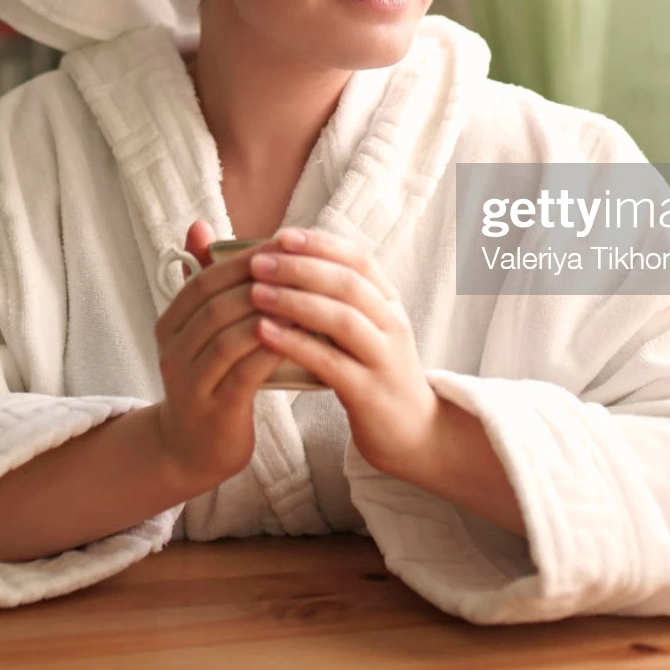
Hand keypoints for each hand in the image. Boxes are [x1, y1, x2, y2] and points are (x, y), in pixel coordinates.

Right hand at [148, 220, 286, 493]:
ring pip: (228, 336)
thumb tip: (198, 225)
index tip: (285, 243)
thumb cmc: (209, 380)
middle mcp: (171, 351)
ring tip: (307, 296)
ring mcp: (189, 383)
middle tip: (302, 264)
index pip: (204, 279)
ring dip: (270, 312)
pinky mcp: (213, 410)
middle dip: (261, 281)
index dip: (244, 258)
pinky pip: (243, 372)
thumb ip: (206, 282)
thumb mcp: (203, 331)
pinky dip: (272, 349)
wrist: (192, 451)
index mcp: (169, 324)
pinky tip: (300, 336)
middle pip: (215, 304)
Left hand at [247, 227, 442, 478]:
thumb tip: (285, 262)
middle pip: (347, 283)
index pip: (358, 258)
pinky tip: (264, 334)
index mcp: (388, 302)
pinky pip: (331, 362)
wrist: (413, 433)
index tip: (281, 236)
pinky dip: (296, 344)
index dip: (320, 244)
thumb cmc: (372, 372)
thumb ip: (333, 299)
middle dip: (300, 268)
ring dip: (295, 301)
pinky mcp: (370, 392)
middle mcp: (391, 323)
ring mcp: (384, 357)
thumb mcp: (362, 329)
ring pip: (341, 319)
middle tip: (258, 263)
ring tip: (255, 293)